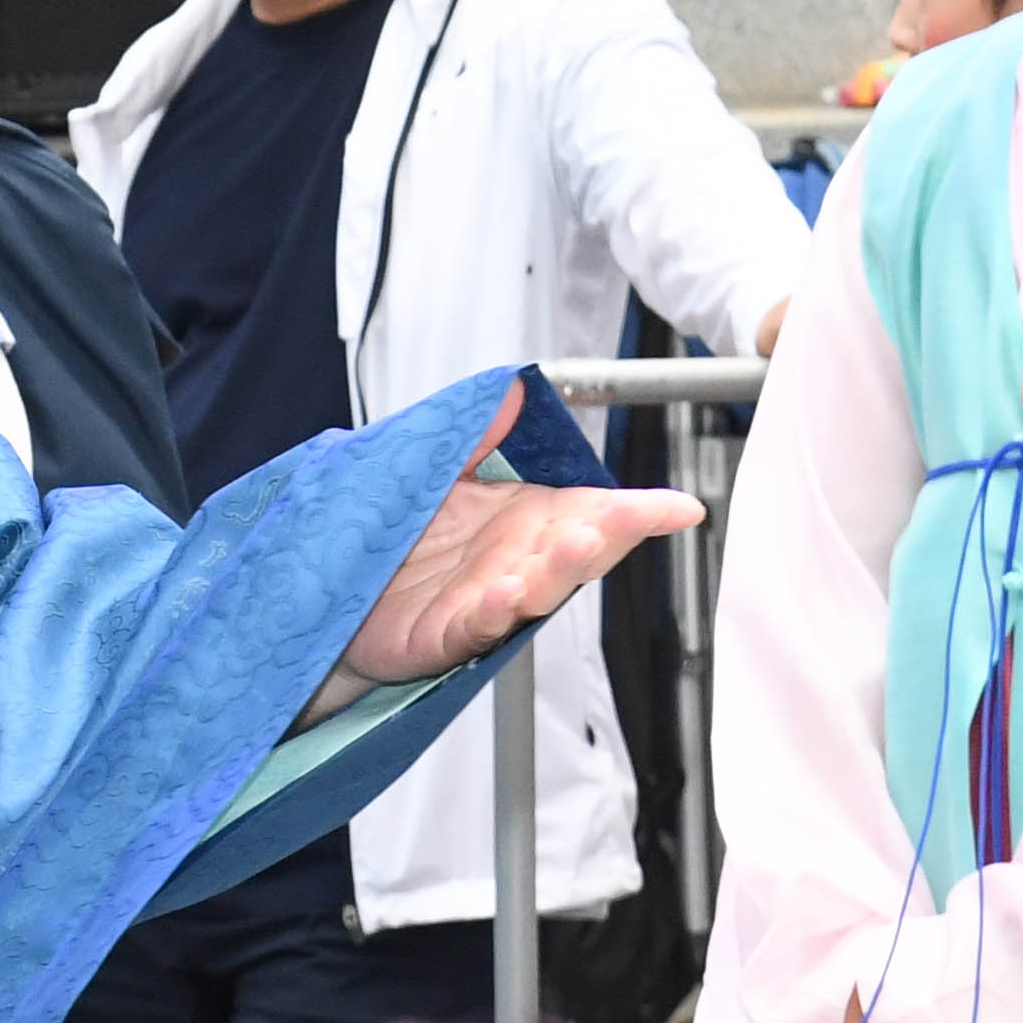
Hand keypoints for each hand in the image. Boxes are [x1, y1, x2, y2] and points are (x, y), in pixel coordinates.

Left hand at [317, 383, 703, 706]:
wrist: (342, 592)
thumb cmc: (402, 538)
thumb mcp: (444, 468)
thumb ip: (480, 432)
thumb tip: (516, 388)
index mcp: (527, 522)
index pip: (596, 513)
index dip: (639, 512)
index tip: (680, 508)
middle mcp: (516, 561)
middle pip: (576, 551)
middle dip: (607, 535)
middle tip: (629, 516)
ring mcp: (485, 600)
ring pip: (535, 589)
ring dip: (560, 569)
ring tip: (581, 544)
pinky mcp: (443, 634)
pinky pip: (473, 623)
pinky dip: (492, 609)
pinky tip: (505, 592)